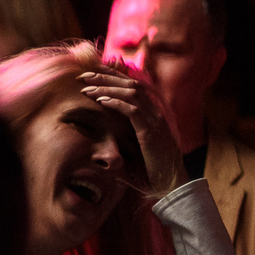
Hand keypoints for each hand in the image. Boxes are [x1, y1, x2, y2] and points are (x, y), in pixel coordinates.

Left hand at [79, 69, 183, 197]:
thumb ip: (127, 128)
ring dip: (107, 88)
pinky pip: (134, 111)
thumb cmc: (152, 165)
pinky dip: (117, 104)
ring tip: (87, 88)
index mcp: (152, 112)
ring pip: (132, 93)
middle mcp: (156, 112)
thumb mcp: (137, 142)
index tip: (93, 72)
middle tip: (84, 75)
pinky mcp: (151, 132)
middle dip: (107, 77)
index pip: (133, 85)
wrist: (170, 182)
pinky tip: (101, 101)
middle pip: (132, 84)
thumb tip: (106, 121)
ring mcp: (155, 120)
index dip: (114, 76)